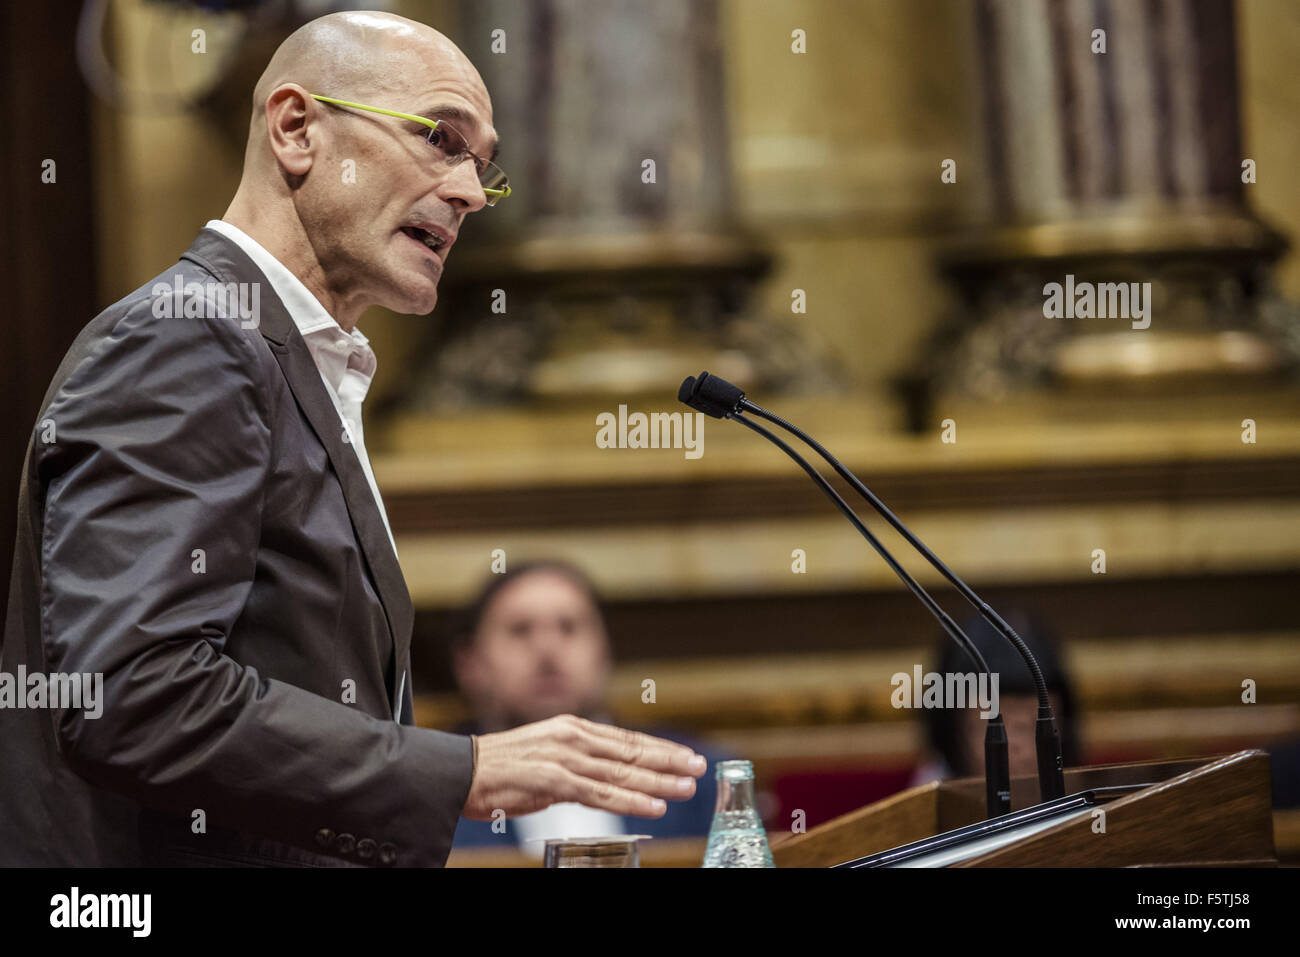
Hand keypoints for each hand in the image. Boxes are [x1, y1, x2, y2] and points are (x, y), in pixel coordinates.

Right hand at [462, 714, 706, 820]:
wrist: (459, 770)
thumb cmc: (500, 767)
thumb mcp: (544, 754)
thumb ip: (574, 763)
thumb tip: (600, 777)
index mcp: (572, 728)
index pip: (626, 740)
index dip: (660, 749)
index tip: (686, 757)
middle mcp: (573, 738)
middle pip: (632, 752)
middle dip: (669, 762)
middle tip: (700, 769)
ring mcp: (565, 759)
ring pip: (623, 773)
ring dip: (659, 782)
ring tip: (686, 788)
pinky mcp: (553, 781)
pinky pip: (600, 794)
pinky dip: (631, 800)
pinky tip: (653, 805)